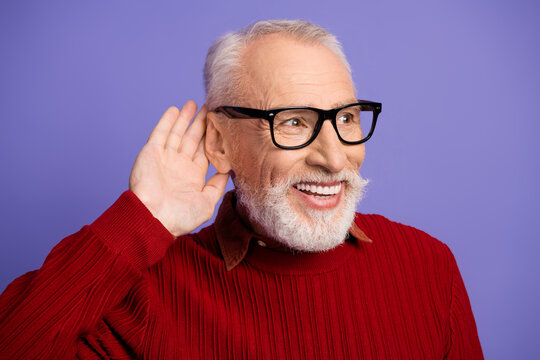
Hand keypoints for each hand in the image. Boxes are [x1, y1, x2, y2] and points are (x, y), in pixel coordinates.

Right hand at [129, 101, 228, 236]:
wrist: (153, 219)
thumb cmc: (180, 217)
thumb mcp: (206, 203)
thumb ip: (217, 186)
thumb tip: (228, 172)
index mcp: (193, 176)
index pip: (205, 151)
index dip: (212, 137)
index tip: (220, 124)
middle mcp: (179, 165)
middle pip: (193, 139)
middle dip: (200, 123)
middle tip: (209, 107)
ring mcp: (165, 158)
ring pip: (177, 133)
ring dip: (185, 118)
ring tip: (194, 103)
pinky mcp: (151, 153)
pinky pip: (160, 133)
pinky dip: (167, 121)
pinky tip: (175, 110)